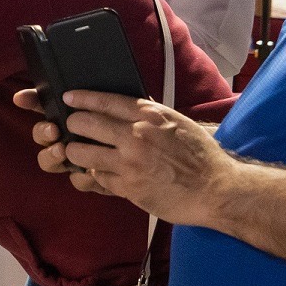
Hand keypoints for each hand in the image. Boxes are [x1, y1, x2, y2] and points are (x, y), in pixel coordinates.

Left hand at [16, 87, 237, 224]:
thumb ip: (150, 115)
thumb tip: (126, 108)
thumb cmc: (200, 155)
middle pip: (86, 123)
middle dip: (73, 124)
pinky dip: (93, 174)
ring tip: (77, 152)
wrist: (216, 188)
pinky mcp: (128, 187)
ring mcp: (130, 162)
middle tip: (70, 126)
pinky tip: (97, 172)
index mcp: (150, 115)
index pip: (106, 100)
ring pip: (82, 152)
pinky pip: (96, 177)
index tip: (69, 97)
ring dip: (76, 152)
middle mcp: (136, 135)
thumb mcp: (176, 123)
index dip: (82, 98)